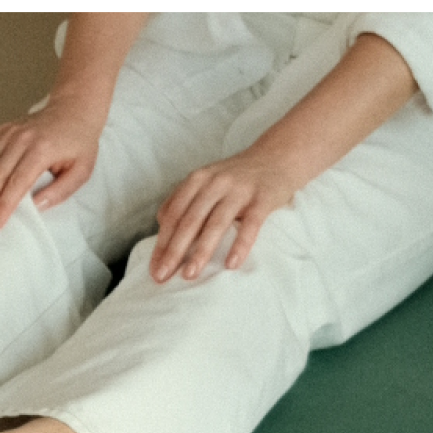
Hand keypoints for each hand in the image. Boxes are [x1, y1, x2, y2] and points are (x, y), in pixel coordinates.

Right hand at [0, 99, 100, 231]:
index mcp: (42, 149)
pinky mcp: (2, 131)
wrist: (74, 109)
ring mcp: (10, 133)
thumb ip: (61, 191)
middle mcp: (22, 139)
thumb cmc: (79, 143)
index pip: (18, 182)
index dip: (3, 205)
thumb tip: (36, 207)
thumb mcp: (82, 170)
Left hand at [150, 144, 296, 279]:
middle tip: (163, 276)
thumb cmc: (236, 178)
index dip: (162, 243)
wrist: (278, 156)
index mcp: (198, 180)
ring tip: (189, 275)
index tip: (154, 270)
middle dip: (174, 250)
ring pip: (216, 223)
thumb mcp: (206, 181)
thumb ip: (183, 200)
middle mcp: (216, 182)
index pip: (174, 214)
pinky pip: (251, 224)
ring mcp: (240, 189)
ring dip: (201, 251)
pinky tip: (231, 264)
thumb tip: (161, 228)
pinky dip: (240, 245)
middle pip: (191, 220)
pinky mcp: (263, 198)